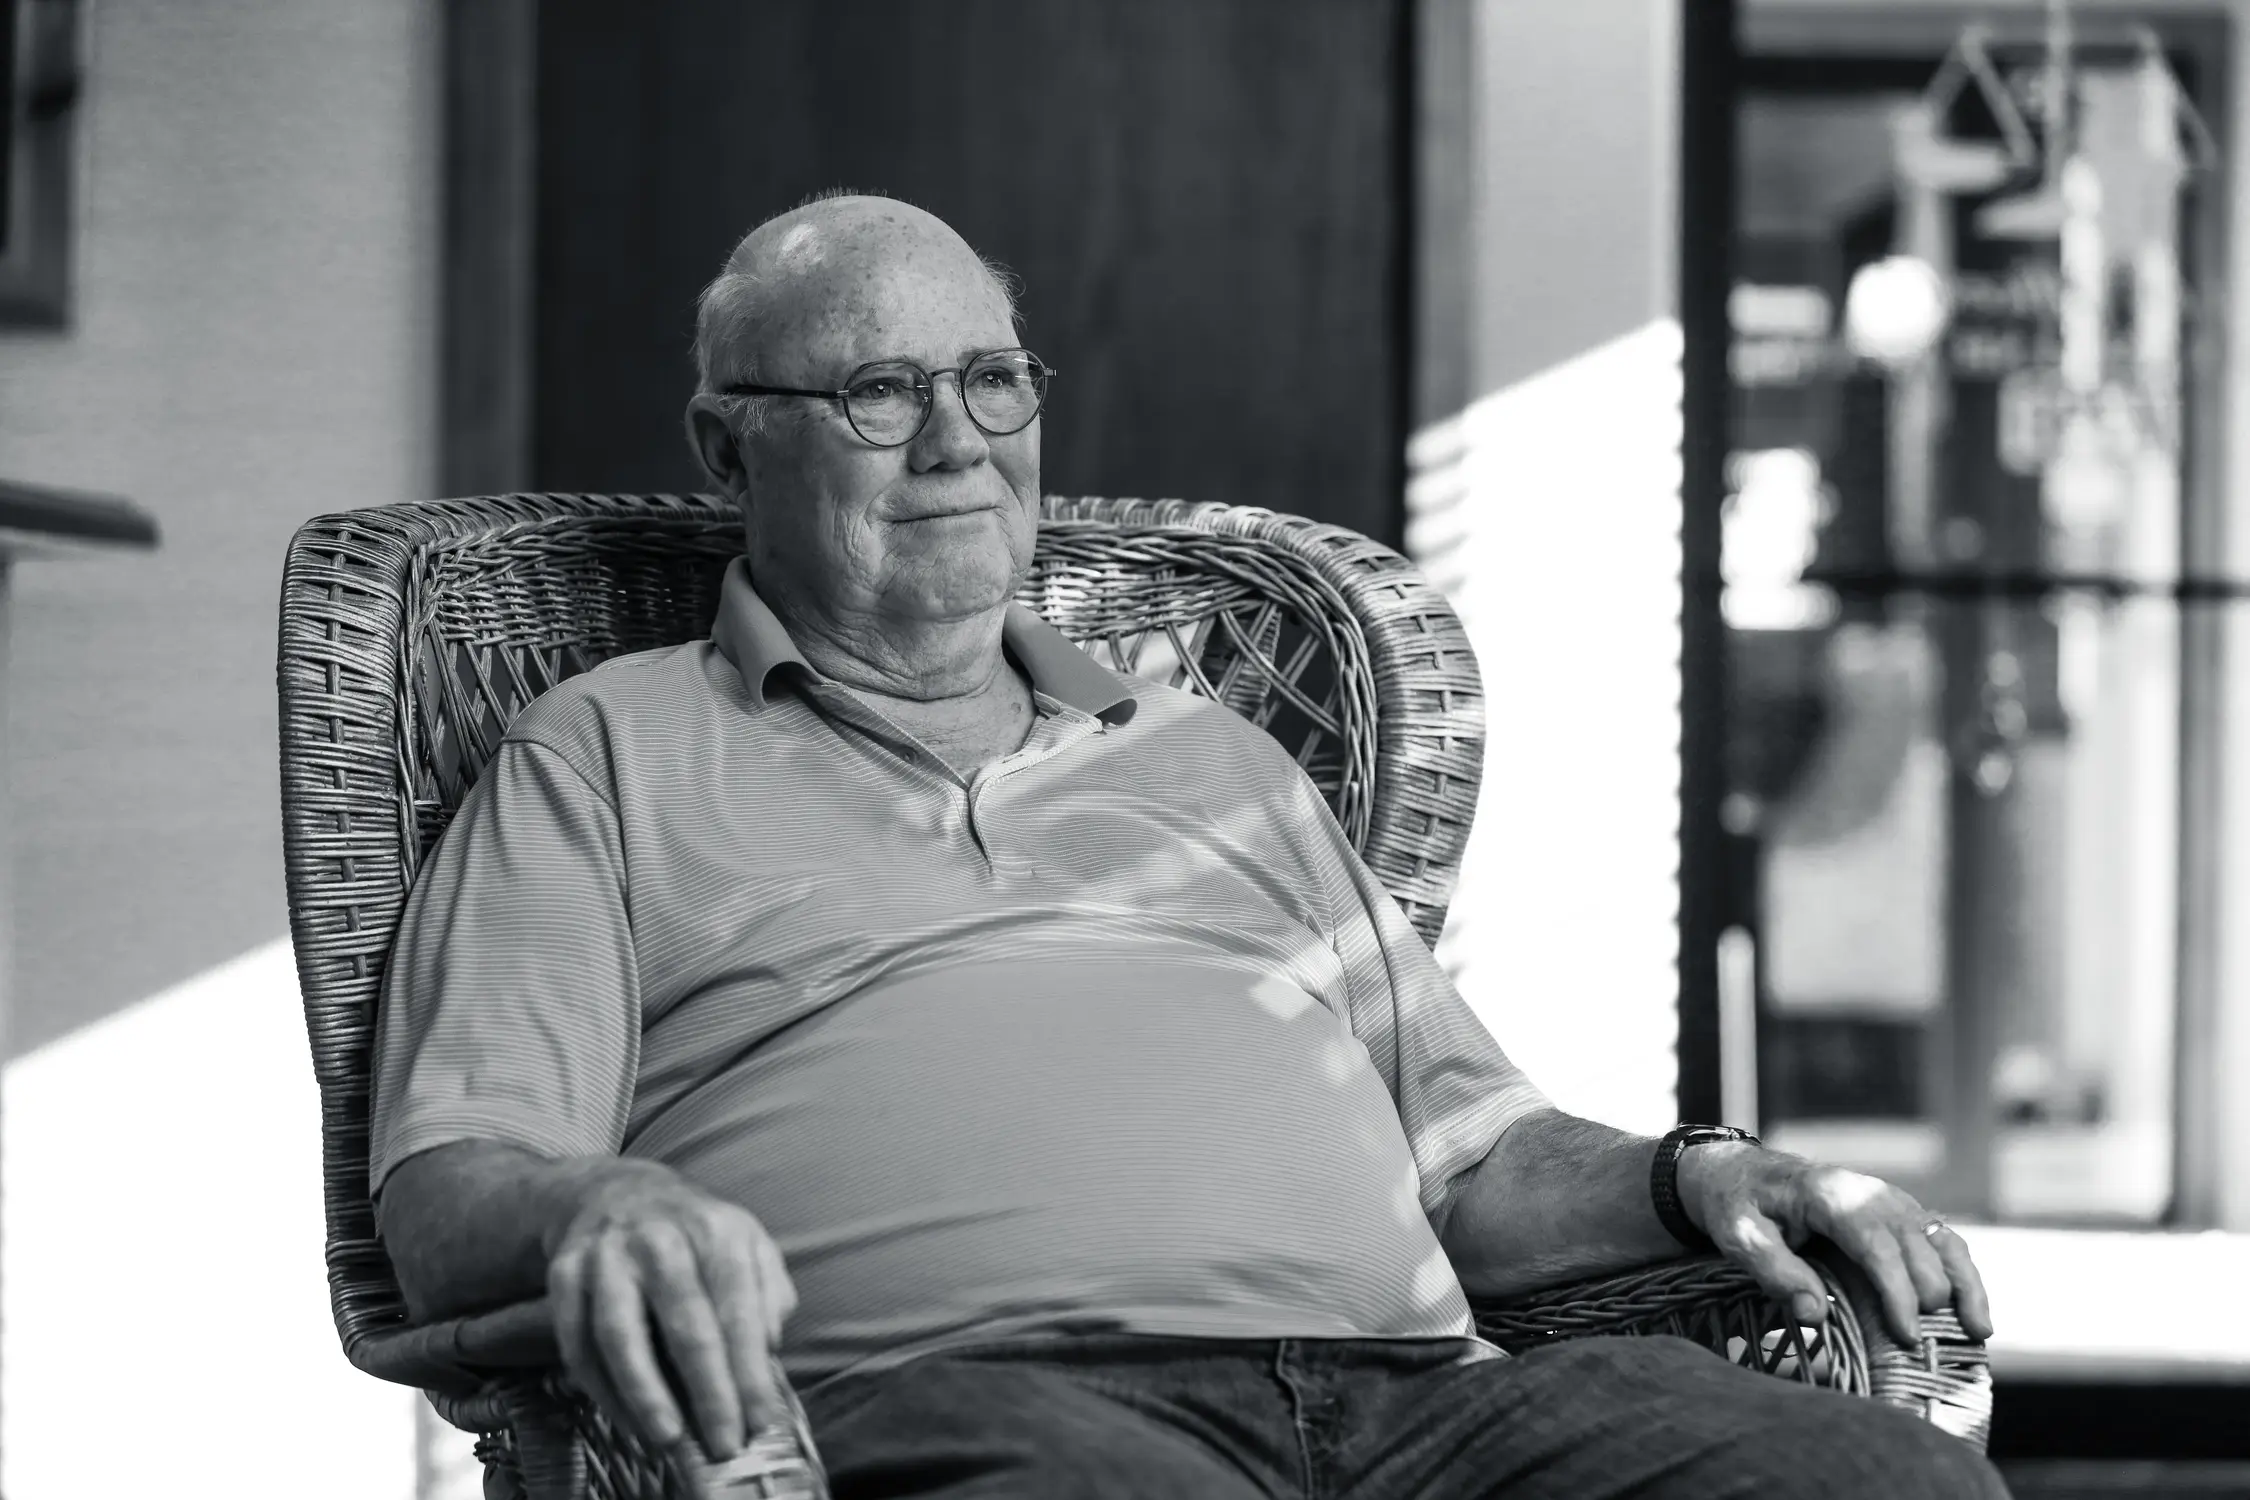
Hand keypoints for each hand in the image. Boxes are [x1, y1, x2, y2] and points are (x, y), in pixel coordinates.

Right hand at [547, 1164, 798, 1462]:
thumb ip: (769, 1293)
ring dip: (646, 1395)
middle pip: (686, 1325)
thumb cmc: (695, 1234)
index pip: (738, 1309)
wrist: (619, 1193)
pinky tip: (631, 1419)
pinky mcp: (565, 1274)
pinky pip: (578, 1344)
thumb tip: (767, 1349)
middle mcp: (660, 1239)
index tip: (759, 1421)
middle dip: (709, 1392)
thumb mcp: (746, 1243)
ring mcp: (607, 1256)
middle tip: (724, 1443)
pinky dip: (603, 1390)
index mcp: (715, 1230)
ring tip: (670, 1439)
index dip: (749, 1372)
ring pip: (620, 1336)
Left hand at [1677, 1142, 1994, 1346]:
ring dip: (1965, 1284)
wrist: (1742, 1173)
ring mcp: (1889, 1200)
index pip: (1875, 1243)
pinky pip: (1941, 1239)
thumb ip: (1774, 1272)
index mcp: (1828, 1194)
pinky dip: (1963, 1272)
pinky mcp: (1899, 1212)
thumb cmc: (1738, 1206)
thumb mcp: (1739, 1237)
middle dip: (1928, 1296)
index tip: (1907, 1335)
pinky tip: (1973, 1308)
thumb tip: (1815, 1315)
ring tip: (1979, 1331)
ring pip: (1941, 1239)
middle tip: (1926, 1347)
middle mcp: (1868, 1192)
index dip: (1897, 1291)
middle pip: (1915, 1245)